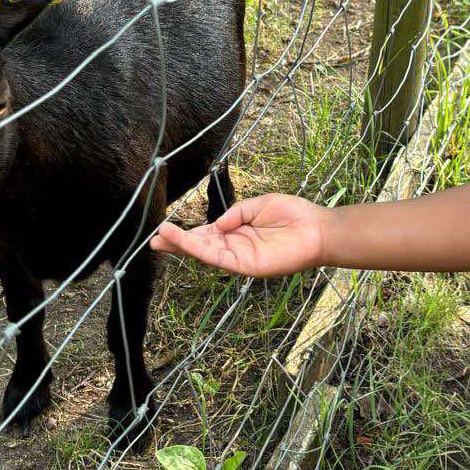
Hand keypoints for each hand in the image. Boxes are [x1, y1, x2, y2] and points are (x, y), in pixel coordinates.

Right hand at [151, 193, 327, 278]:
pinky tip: (185, 242)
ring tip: (160, 238)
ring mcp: (239, 257)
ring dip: (182, 246)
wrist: (317, 229)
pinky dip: (200, 250)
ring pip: (204, 253)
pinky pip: (218, 257)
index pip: (206, 234)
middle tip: (152, 240)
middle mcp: (234, 246)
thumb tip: (216, 223)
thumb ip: (236, 213)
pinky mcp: (246, 265)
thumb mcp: (258, 205)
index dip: (186, 233)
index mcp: (236, 232)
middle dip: (176, 244)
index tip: (165, 228)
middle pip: (200, 246)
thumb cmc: (293, 215)